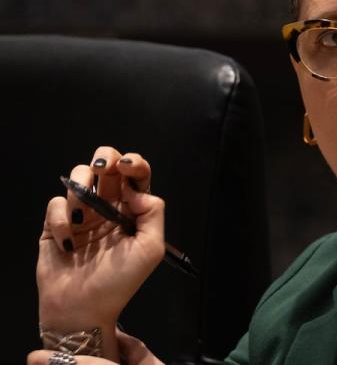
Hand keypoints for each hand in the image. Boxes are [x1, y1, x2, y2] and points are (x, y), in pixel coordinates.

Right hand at [37, 147, 165, 359]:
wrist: (82, 308)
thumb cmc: (119, 282)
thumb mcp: (150, 248)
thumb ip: (152, 212)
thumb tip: (135, 188)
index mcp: (133, 210)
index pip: (136, 175)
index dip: (133, 162)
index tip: (126, 167)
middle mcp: (108, 206)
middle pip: (106, 164)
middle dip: (105, 158)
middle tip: (103, 169)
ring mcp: (81, 212)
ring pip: (79, 175)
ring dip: (81, 188)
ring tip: (83, 214)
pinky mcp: (55, 223)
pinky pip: (55, 203)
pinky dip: (61, 219)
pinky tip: (68, 242)